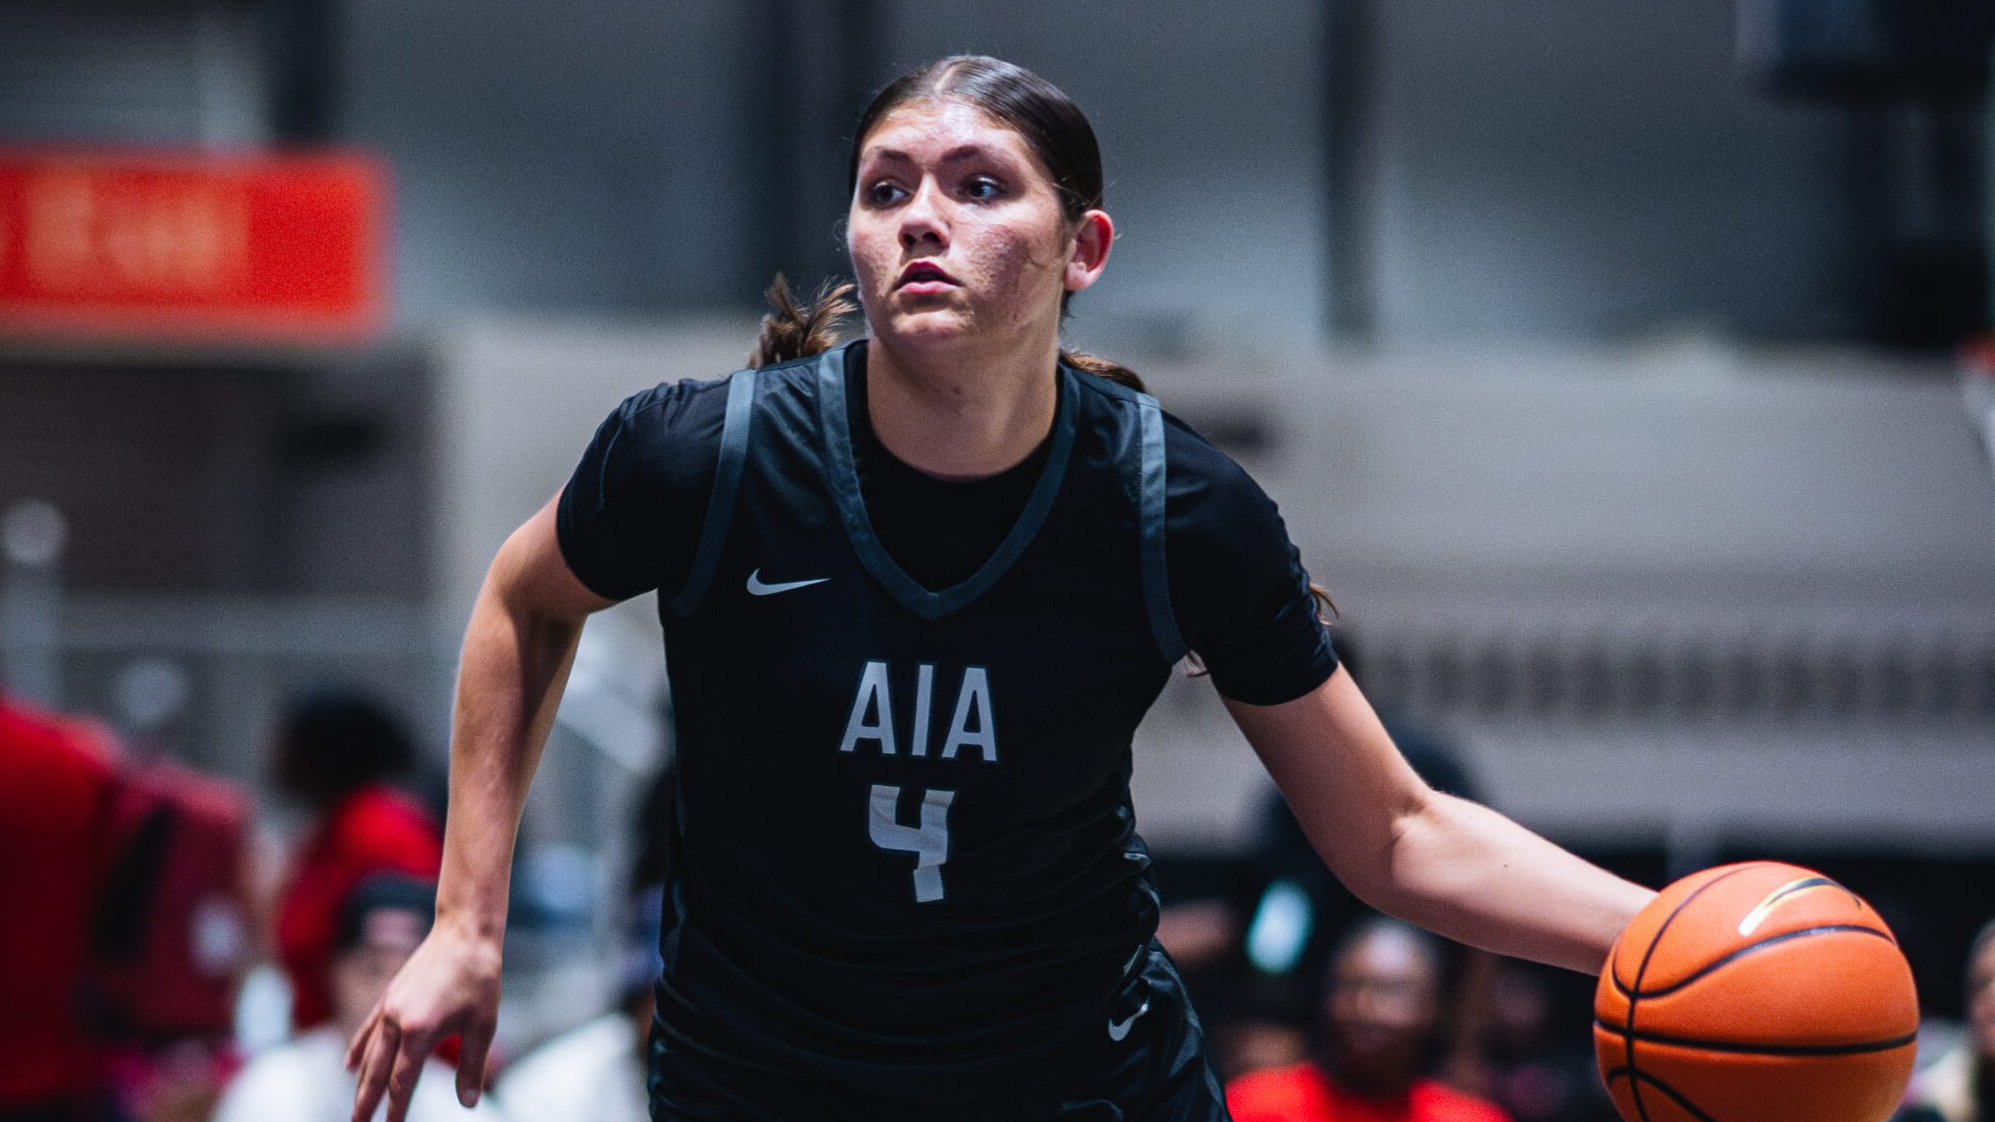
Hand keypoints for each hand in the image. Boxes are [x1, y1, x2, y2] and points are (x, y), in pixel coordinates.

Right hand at [345, 920, 501, 1121]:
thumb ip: (472, 1066)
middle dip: (366, 1104)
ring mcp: (389, 1008)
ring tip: (356, 1109)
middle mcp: (396, 1021)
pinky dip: (358, 1051)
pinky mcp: (389, 997)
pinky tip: (350, 1067)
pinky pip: (368, 1031)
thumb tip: (469, 1103)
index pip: (401, 1083)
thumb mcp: (483, 1025)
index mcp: (419, 1031)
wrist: (464, 932)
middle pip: (376, 1073)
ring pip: (369, 1055)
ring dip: (361, 1084)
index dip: (395, 1110)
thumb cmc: (480, 978)